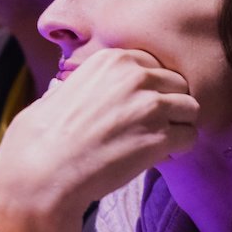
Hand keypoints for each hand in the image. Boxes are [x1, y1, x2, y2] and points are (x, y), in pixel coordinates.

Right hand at [0, 49, 197, 231]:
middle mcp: (135, 75)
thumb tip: (72, 89)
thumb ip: (81, 85)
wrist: (42, 172)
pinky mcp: (160, 137)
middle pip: (178, 84)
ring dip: (178, 126)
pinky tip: (155, 157)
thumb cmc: (41, 138)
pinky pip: (190, 137)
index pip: (155, 66)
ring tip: (155, 143)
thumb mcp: (59, 93)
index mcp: (112, 60)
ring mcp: (151, 105)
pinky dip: (178, 149)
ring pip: (191, 109)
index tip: (139, 107)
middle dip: (169, 106)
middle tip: (150, 127)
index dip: (150, 89)